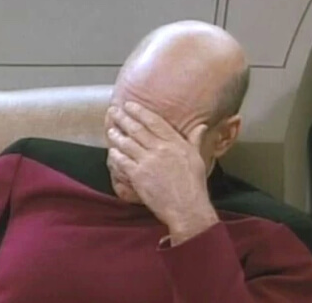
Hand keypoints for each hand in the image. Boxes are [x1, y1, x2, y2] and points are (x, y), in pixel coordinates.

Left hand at [106, 102, 217, 243]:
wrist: (187, 207)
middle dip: (123, 118)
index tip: (129, 105)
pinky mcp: (138, 175)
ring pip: (127, 143)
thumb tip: (201, 126)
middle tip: (113, 111)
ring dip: (117, 135)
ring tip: (110, 130)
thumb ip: (195, 140)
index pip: (154, 121)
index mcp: (176, 143)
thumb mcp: (197, 158)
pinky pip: (122, 161)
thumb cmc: (194, 184)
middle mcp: (161, 149)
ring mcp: (148, 162)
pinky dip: (115, 155)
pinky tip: (111, 151)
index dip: (139, 111)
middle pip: (137, 129)